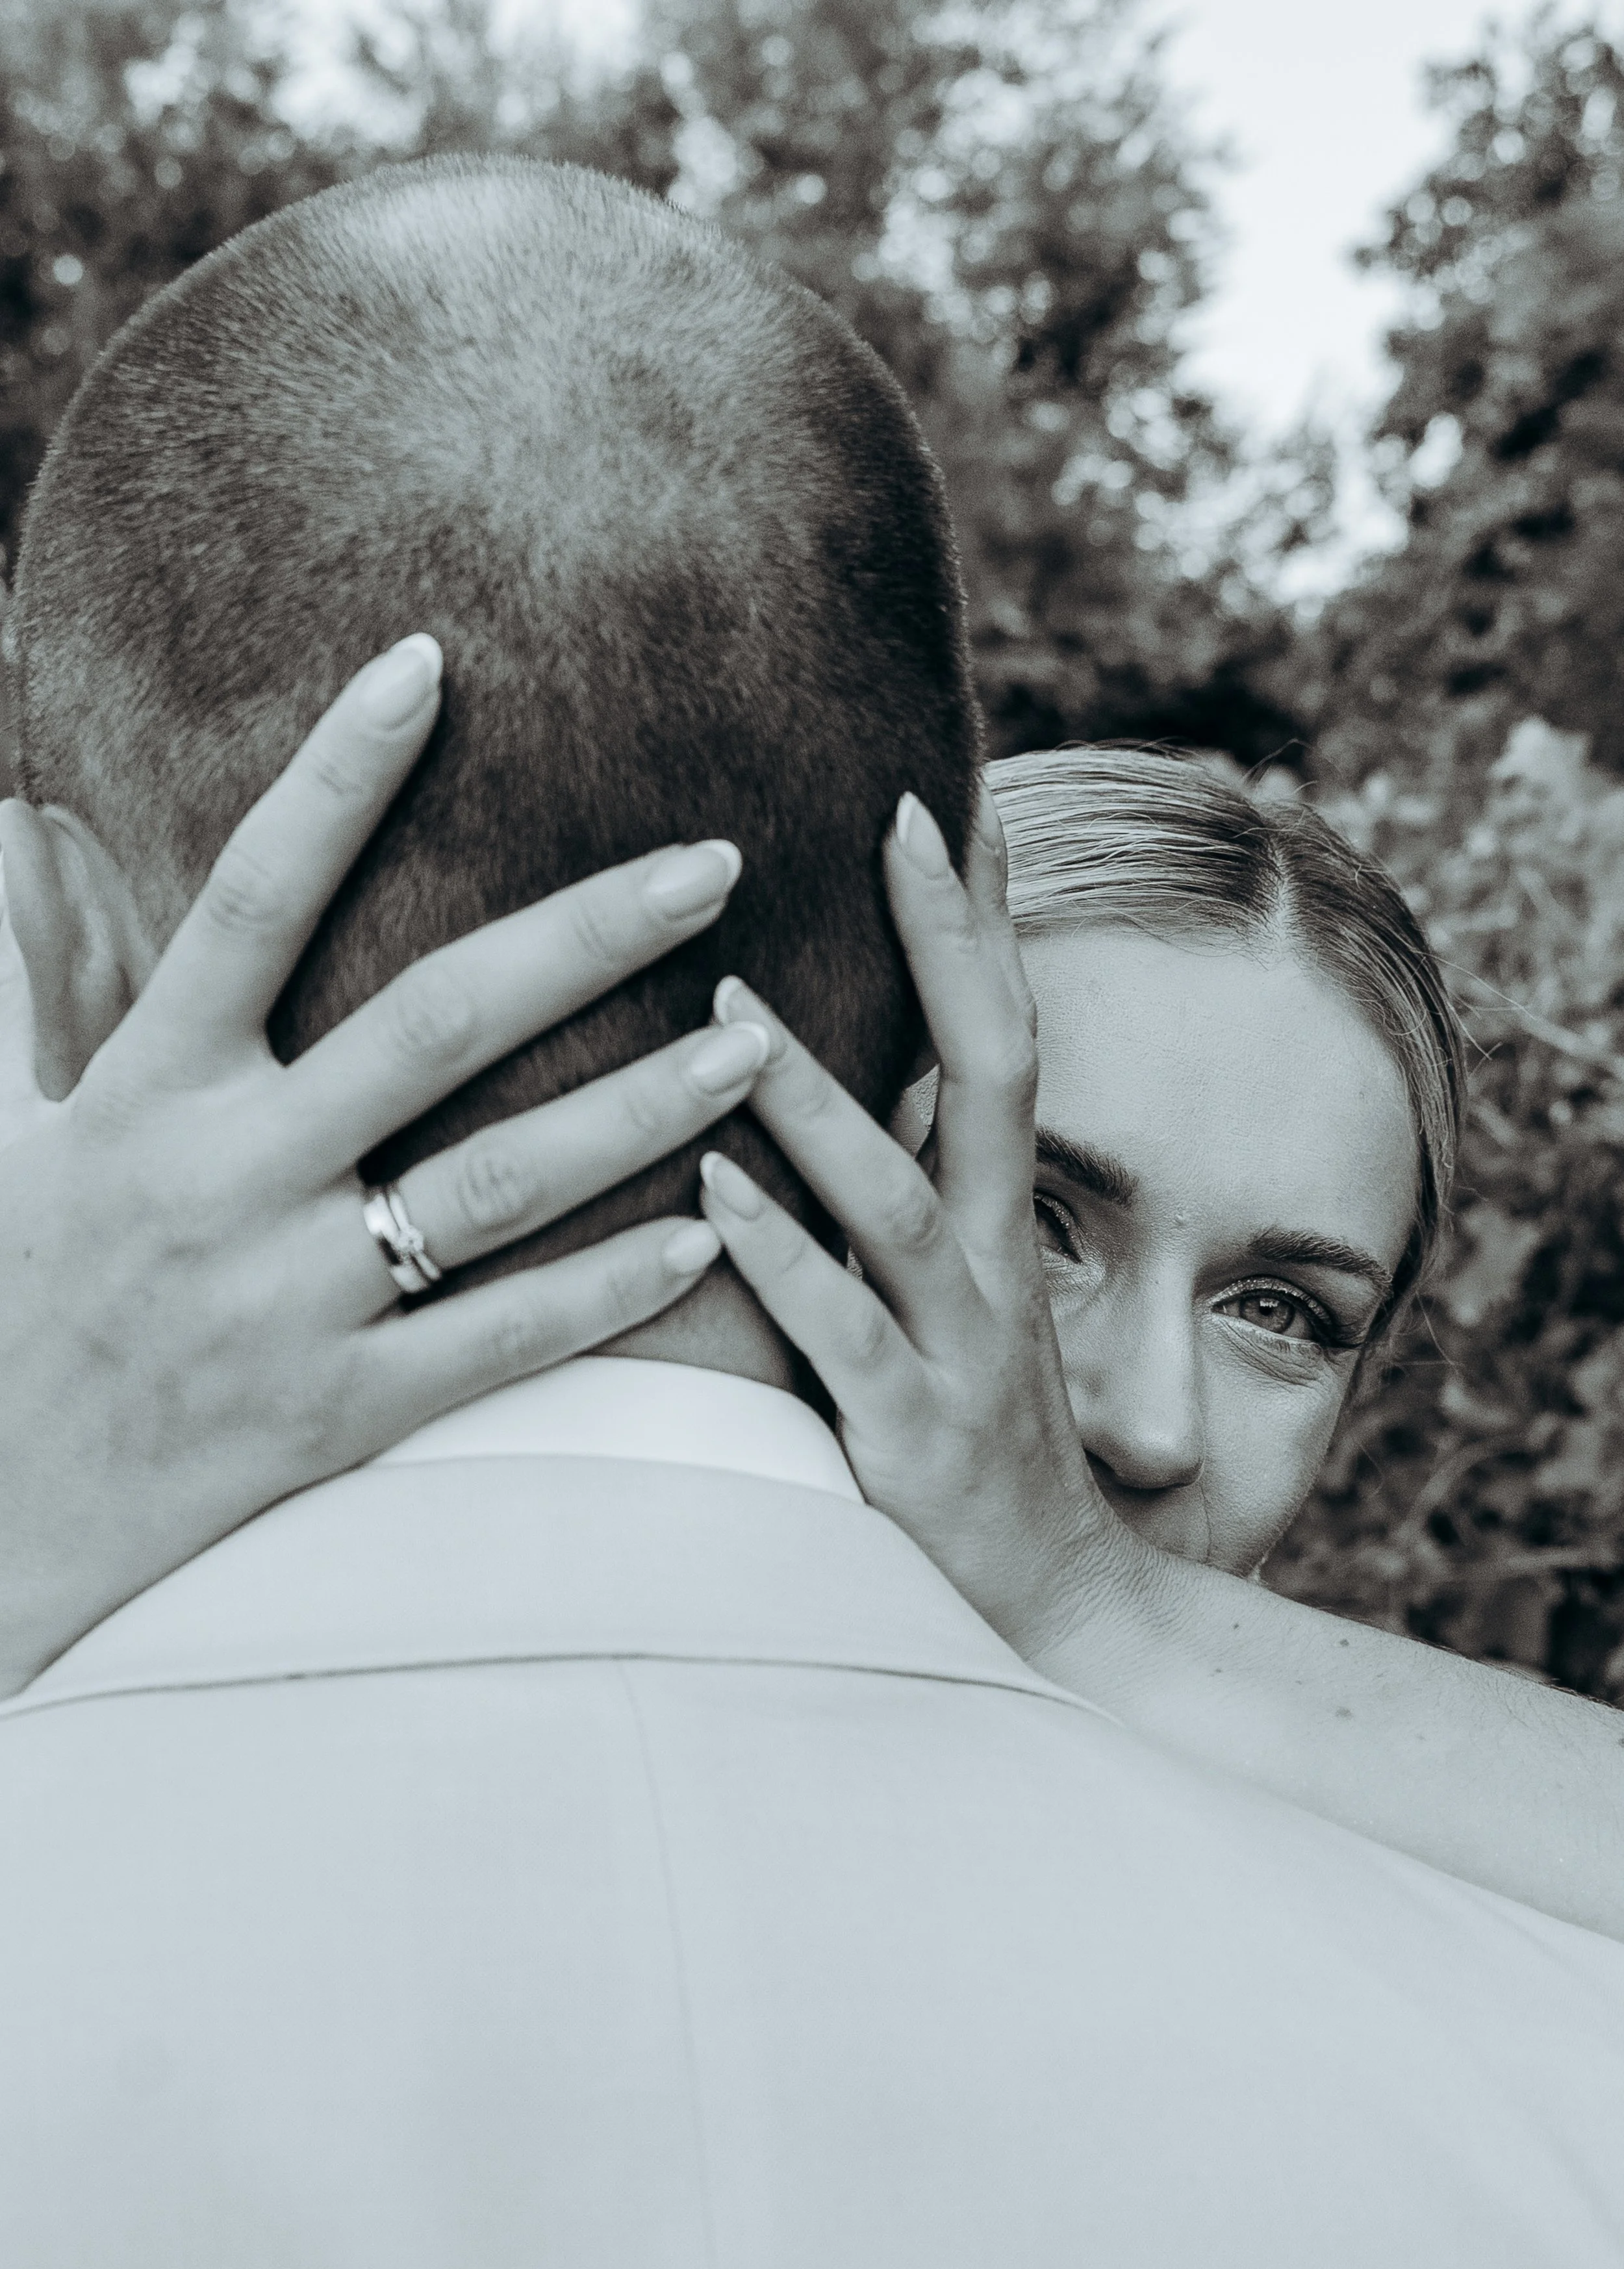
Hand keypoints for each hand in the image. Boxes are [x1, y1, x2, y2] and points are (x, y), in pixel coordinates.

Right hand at [0, 636, 770, 1688]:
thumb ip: (21, 980)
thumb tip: (19, 828)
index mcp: (143, 1090)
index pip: (248, 895)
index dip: (335, 775)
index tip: (426, 663)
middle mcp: (227, 1180)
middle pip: (431, 1025)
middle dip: (585, 937)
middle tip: (715, 864)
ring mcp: (288, 1303)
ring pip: (495, 1185)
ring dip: (637, 1110)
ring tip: (758, 1048)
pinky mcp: (333, 1414)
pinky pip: (495, 1344)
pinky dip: (605, 1292)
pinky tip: (709, 1238)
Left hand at [697, 787, 1141, 1657]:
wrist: (1051, 1612)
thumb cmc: (971, 1441)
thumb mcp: (951, 1302)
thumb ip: (902, 1196)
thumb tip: (841, 1083)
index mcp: (997, 1224)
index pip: (1004, 1039)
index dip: (979, 922)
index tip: (941, 798)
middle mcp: (993, 1265)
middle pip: (995, 1075)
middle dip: (952, 947)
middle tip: (898, 818)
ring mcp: (960, 1350)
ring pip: (896, 1198)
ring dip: (817, 1094)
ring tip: (727, 999)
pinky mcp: (910, 1439)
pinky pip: (840, 1331)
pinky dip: (779, 1250)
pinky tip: (710, 1184)